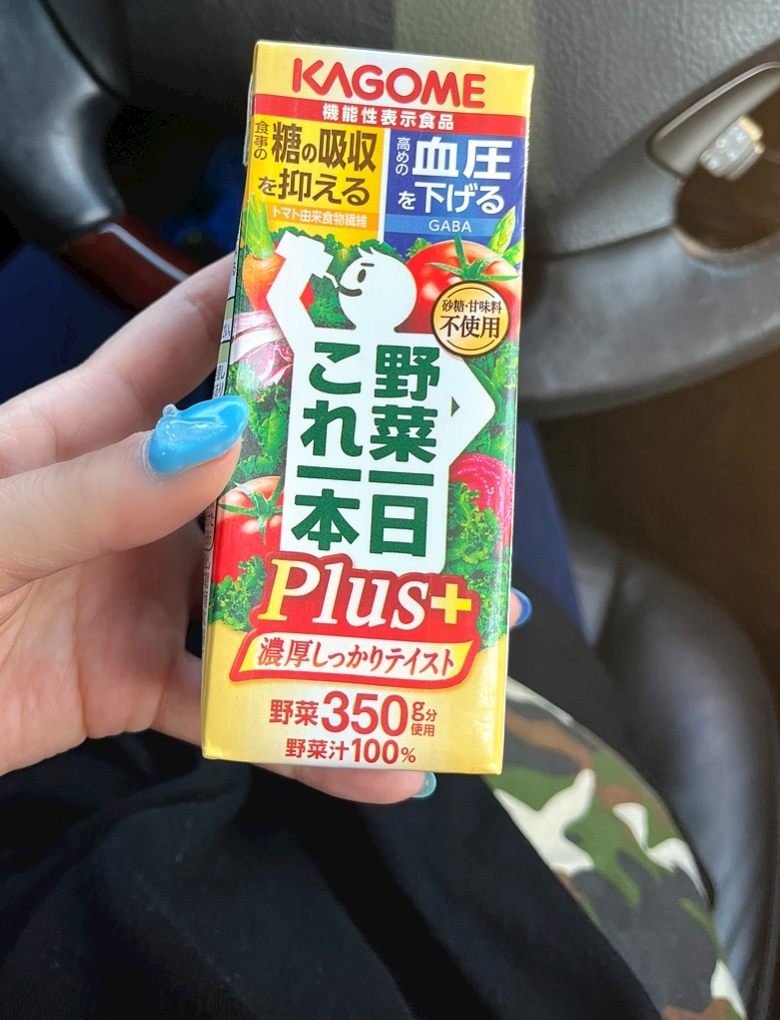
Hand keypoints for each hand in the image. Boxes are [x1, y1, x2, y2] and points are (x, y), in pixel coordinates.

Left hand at [0, 258, 526, 802]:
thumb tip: (222, 439)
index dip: (263, 299)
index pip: (185, 340)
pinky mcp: (135, 683)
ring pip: (264, 589)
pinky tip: (367, 755)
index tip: (350, 275)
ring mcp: (138, 591)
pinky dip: (299, 732)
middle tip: (443, 464)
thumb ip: (91, 490)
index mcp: (85, 427)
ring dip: (344, 607)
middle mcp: (132, 499)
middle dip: (347, 465)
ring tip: (436, 620)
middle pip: (259, 468)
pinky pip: (230, 703)